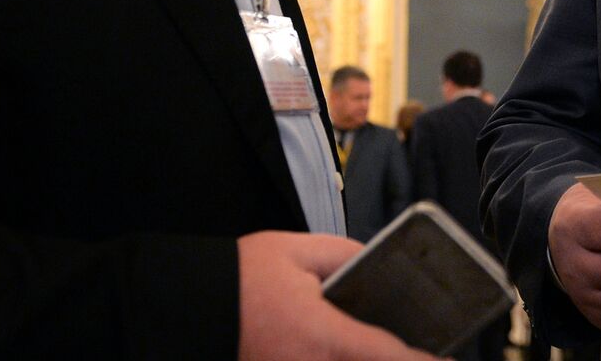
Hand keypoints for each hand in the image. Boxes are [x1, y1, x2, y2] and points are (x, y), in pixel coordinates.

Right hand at [237, 231, 437, 360]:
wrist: (182, 306)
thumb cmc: (238, 278)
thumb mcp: (299, 251)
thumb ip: (346, 256)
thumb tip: (373, 265)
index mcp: (324, 336)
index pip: (389, 356)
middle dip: (391, 359)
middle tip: (418, 352)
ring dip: (363, 358)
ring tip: (382, 347)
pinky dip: (334, 360)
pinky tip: (340, 351)